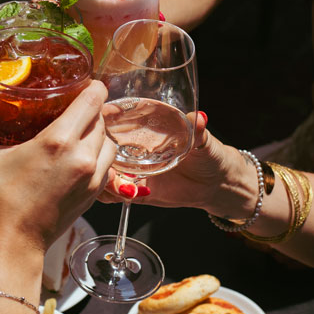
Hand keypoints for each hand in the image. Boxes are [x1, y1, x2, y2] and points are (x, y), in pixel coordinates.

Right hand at [0, 81, 115, 252]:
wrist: (13, 242)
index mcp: (59, 141)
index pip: (94, 98)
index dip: (92, 86)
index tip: (83, 83)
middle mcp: (83, 156)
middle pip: (101, 118)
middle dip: (90, 110)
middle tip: (73, 108)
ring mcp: (93, 177)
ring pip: (109, 141)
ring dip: (97, 133)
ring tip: (78, 133)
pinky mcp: (95, 193)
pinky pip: (107, 164)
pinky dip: (98, 156)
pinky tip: (78, 157)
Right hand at [99, 112, 235, 210]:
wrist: (216, 184)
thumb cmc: (210, 154)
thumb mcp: (203, 140)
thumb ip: (197, 130)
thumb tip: (199, 118)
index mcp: (145, 132)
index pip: (115, 126)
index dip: (102, 127)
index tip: (98, 130)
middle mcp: (134, 150)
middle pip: (103, 152)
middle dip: (97, 157)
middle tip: (107, 163)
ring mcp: (134, 172)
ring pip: (105, 174)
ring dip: (104, 179)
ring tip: (118, 183)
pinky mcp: (138, 192)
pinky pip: (117, 194)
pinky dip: (115, 195)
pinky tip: (127, 193)